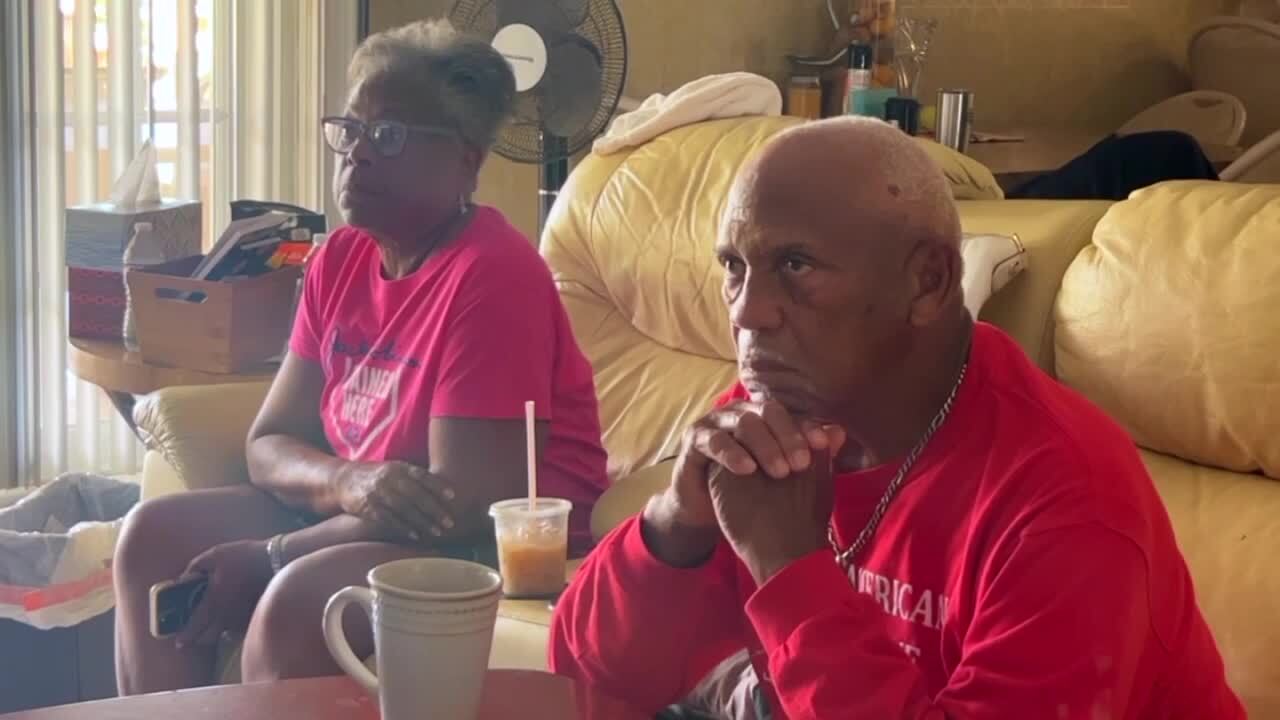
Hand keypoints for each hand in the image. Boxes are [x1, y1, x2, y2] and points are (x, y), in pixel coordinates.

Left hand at [175, 540, 272, 648]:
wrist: (276, 561)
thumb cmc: (244, 557)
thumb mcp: (215, 554)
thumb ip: (195, 567)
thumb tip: (182, 579)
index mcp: (213, 602)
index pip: (194, 626)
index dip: (185, 637)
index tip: (179, 642)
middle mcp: (226, 616)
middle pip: (207, 638)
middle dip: (197, 639)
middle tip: (192, 636)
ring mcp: (241, 618)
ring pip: (223, 636)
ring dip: (213, 635)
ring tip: (209, 630)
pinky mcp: (254, 616)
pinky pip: (237, 630)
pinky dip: (230, 629)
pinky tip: (229, 622)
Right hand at [336, 461, 455, 541]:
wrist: (342, 480)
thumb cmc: (376, 476)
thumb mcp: (394, 469)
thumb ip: (413, 476)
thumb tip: (442, 487)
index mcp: (398, 467)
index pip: (422, 475)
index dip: (438, 485)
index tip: (453, 496)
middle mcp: (389, 478)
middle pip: (416, 495)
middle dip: (435, 509)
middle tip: (450, 522)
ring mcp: (378, 493)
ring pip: (404, 509)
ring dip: (423, 522)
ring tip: (437, 532)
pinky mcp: (368, 508)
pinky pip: (389, 520)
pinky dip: (403, 528)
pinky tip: (416, 535)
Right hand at [642, 401, 839, 567]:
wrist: (707, 510)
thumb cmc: (749, 490)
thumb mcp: (782, 476)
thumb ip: (809, 455)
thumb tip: (840, 433)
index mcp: (764, 417)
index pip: (790, 414)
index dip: (807, 427)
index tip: (824, 445)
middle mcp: (741, 412)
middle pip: (768, 411)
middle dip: (788, 436)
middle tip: (802, 464)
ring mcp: (716, 422)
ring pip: (744, 422)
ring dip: (765, 445)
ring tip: (780, 472)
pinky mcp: (695, 438)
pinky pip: (715, 441)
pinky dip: (732, 453)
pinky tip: (747, 469)